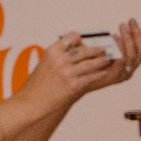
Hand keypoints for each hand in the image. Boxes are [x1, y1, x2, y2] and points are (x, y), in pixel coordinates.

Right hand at [15, 20, 140, 119]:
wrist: (31, 102)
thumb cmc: (38, 84)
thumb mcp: (45, 63)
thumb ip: (60, 55)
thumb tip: (78, 49)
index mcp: (53, 51)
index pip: (72, 37)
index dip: (82, 39)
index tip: (88, 40)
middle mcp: (61, 60)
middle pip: (85, 50)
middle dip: (98, 49)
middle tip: (107, 48)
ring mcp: (68, 72)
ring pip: (92, 63)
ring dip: (103, 60)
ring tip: (109, 58)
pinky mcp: (73, 85)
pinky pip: (92, 76)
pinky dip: (100, 73)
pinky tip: (105, 72)